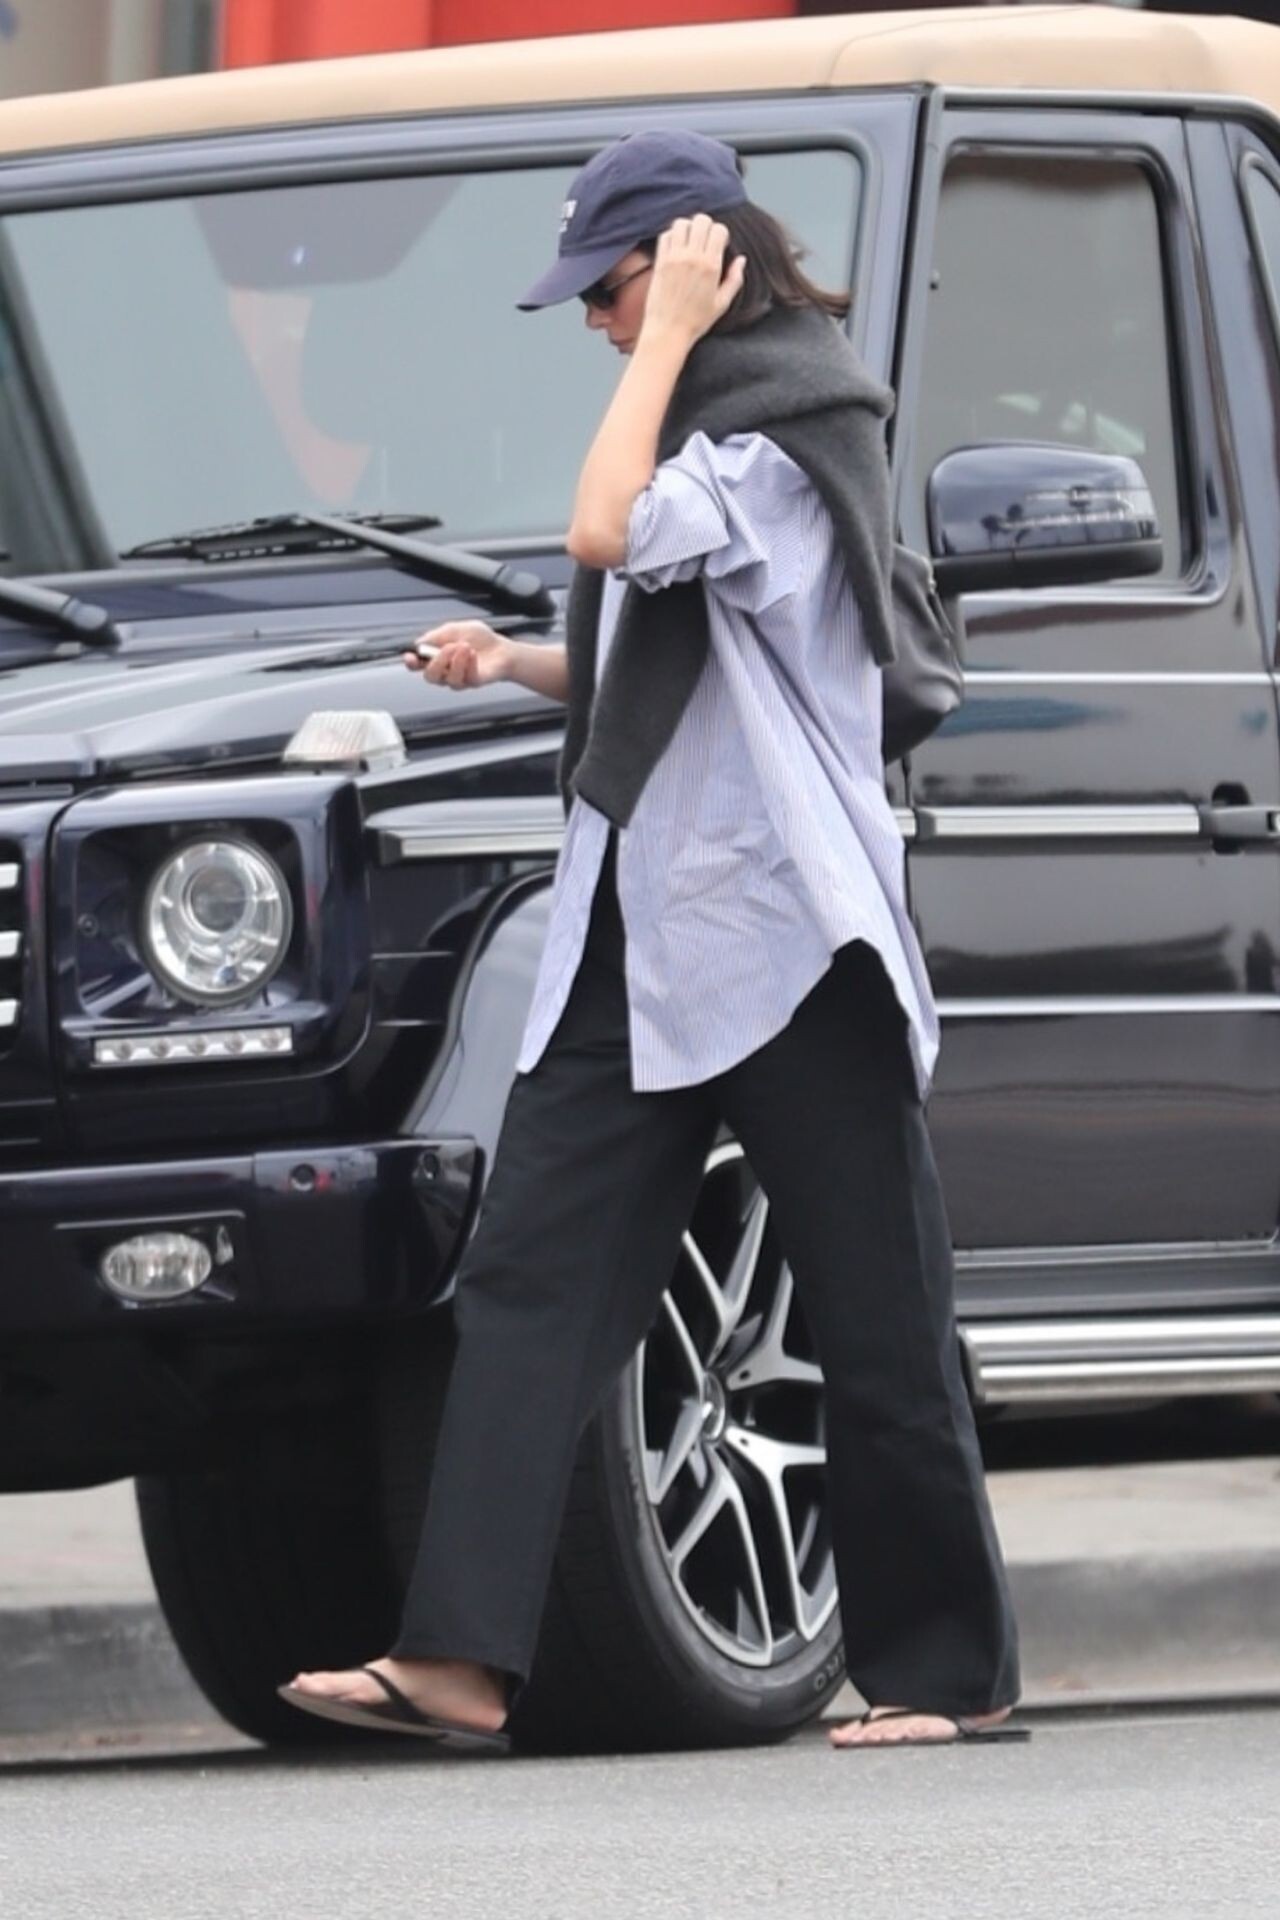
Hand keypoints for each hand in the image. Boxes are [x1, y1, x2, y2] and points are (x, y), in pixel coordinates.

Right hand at [403, 620, 512, 690]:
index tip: (411, 657)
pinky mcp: (473, 683)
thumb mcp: (455, 629)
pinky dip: (469, 665)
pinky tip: (474, 654)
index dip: (411, 662)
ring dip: (456, 661)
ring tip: (466, 646)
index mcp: (436, 657)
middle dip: (437, 662)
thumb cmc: (479, 639)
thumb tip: (420, 642)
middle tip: (449, 647)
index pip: (417, 664)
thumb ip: (437, 635)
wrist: (503, 648)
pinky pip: (466, 679)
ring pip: (448, 679)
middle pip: (430, 677)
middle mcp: (445, 671)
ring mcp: (459, 679)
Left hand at [639, 214, 745, 349]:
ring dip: (687, 228)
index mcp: (711, 266)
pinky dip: (671, 236)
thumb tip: (741, 259)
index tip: (718, 245)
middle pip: (701, 220)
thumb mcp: (722, 303)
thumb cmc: (696, 321)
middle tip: (704, 239)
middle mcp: (692, 258)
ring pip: (681, 223)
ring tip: (689, 241)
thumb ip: (735, 279)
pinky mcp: (660, 262)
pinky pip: (665, 235)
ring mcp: (674, 258)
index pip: (718, 229)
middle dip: (705, 226)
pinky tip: (676, 248)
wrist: (668, 332)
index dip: (720, 234)